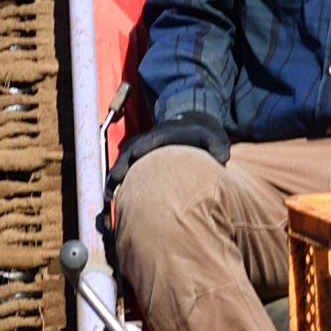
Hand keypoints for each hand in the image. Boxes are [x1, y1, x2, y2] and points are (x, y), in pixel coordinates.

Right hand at [105, 113, 230, 198]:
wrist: (189, 128)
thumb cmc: (200, 136)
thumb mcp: (211, 136)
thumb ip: (217, 145)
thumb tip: (222, 157)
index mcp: (160, 136)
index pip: (146, 142)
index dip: (139, 150)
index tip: (132, 158)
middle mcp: (145, 144)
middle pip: (127, 155)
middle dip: (119, 169)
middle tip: (113, 186)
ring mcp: (138, 153)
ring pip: (121, 166)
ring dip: (114, 181)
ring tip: (109, 199)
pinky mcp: (137, 163)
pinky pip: (123, 173)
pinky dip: (117, 185)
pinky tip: (114, 202)